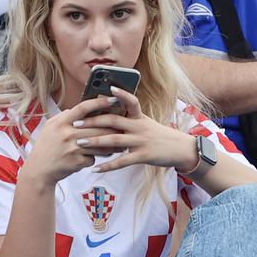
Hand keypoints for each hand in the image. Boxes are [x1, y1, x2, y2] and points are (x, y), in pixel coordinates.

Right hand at [24, 96, 117, 186]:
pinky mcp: (77, 162)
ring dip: (110, 145)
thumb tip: (76, 108)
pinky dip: (95, 158)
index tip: (113, 98)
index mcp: (61, 123)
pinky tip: (95, 158)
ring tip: (117, 144)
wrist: (39, 170)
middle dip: (113, 127)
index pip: (83, 108)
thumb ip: (63, 117)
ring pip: (99, 144)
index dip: (100, 102)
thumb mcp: (49, 127)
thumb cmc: (45, 147)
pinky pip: (93, 158)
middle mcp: (67, 134)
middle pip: (97, 127)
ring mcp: (72, 149)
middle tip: (123, 126)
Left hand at [76, 87, 199, 173]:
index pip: (131, 101)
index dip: (121, 94)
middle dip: (93, 121)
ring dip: (95, 142)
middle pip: (114, 121)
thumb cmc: (160, 137)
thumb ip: (130, 121)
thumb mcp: (147, 124)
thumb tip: (110, 117)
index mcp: (140, 117)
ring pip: (114, 140)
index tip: (107, 88)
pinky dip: (107, 166)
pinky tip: (95, 169)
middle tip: (76, 122)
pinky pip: (122, 161)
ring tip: (79, 143)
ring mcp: (141, 141)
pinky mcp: (143, 156)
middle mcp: (139, 127)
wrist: (181, 150)